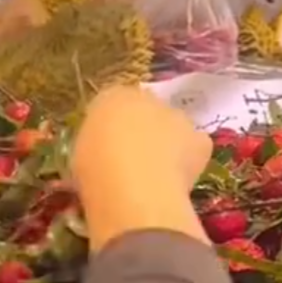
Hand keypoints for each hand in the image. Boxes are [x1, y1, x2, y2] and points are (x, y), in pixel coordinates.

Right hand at [72, 86, 211, 250]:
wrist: (133, 186)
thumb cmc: (96, 171)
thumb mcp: (82, 155)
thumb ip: (96, 146)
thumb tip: (104, 154)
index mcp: (109, 97)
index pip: (114, 103)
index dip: (114, 127)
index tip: (110, 148)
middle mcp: (145, 98)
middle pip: (146, 112)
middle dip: (142, 131)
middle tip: (133, 161)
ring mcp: (175, 116)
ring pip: (173, 126)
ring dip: (168, 143)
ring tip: (158, 174)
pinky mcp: (199, 140)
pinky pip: (196, 146)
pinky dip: (192, 157)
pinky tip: (180, 178)